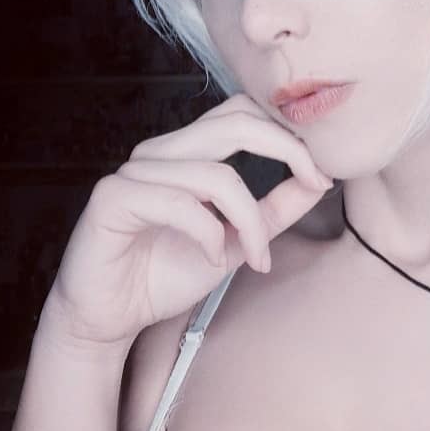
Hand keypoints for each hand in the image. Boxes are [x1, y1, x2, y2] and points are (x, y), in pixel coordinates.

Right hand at [40, 94, 333, 350]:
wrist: (108, 317)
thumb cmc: (162, 276)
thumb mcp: (235, 243)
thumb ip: (273, 211)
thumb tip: (320, 181)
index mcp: (186, 153)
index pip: (241, 113)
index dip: (287, 134)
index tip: (321, 174)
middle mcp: (159, 153)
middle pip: (235, 123)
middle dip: (287, 150)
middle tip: (315, 184)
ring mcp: (134, 172)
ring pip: (217, 175)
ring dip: (251, 222)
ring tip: (257, 258)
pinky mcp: (113, 198)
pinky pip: (180, 204)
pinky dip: (209, 235)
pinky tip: (213, 259)